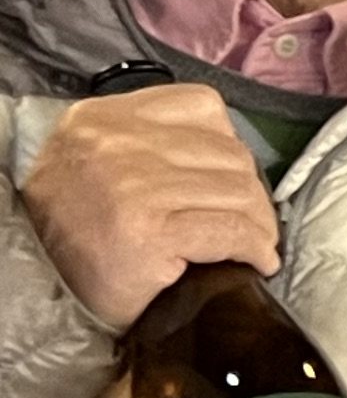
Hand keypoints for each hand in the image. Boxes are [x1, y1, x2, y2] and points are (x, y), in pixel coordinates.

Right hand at [23, 84, 279, 323]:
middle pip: (230, 153)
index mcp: (101, 117)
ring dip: (260, 225)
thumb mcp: (96, 165)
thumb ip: (148, 143)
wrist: (35, 290)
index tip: (231, 180)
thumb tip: (228, 156)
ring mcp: (133, 185)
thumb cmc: (75, 233)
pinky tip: (256, 262)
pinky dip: (257, 249)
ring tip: (254, 244)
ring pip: (240, 191)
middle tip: (251, 224)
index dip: (231, 149)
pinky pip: (234, 231)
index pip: (202, 107)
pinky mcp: (150, 231)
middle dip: (251, 194)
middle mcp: (114, 143)